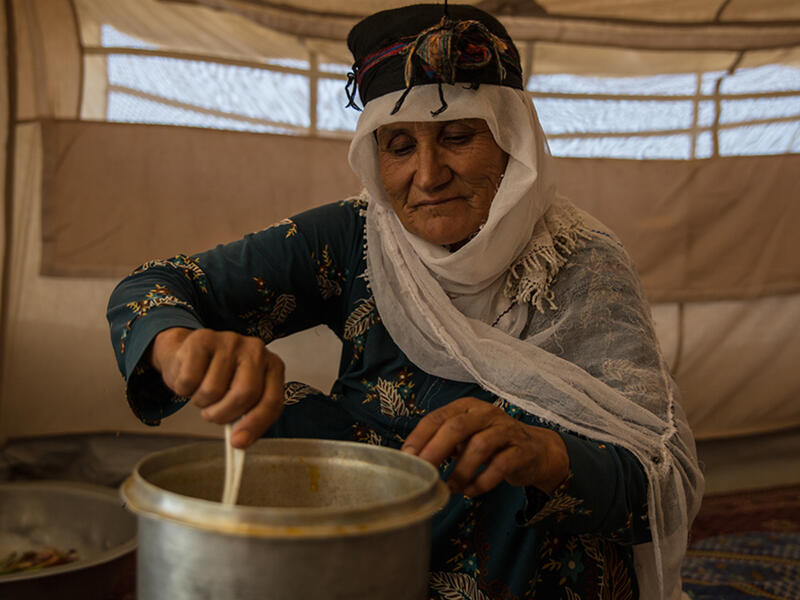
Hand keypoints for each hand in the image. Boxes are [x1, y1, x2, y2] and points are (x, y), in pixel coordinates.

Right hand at [149, 327, 284, 448]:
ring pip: (213, 390)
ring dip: (201, 401)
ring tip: (203, 390)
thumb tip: (240, 441)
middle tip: (213, 414)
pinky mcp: (202, 339)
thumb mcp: (240, 396)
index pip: (272, 401)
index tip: (238, 443)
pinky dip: (185, 389)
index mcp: (273, 366)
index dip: (255, 425)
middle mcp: (256, 349)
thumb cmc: (218, 378)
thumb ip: (247, 416)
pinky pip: (190, 380)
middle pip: (243, 395)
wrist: (187, 353)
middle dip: (223, 414)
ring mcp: (230, 341)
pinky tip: (191, 378)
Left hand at [402, 397, 568, 496]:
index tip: (407, 457)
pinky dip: (482, 482)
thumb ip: (442, 444)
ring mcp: (506, 430)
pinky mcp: (521, 451)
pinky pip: (500, 466)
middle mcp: (485, 413)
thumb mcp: (466, 438)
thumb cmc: (491, 444)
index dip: (420, 437)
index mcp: (466, 407)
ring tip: (450, 488)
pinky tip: (471, 492)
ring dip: (461, 471)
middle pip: (457, 427)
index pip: (438, 417)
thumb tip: (412, 460)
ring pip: (479, 446)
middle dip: (436, 450)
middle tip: (424, 472)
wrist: (536, 451)